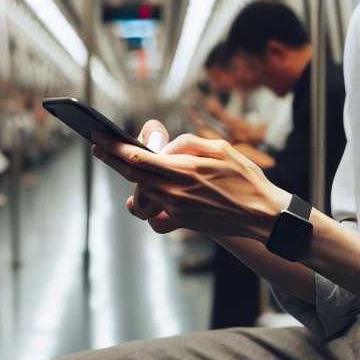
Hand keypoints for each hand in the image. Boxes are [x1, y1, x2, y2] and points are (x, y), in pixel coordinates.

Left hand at [93, 126, 288, 239]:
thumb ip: (187, 143)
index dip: (115, 148)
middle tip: (97, 146)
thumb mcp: (220, 148)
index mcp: (184, 169)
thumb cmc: (244, 178)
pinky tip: (149, 193)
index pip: (139, 157)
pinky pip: (154, 209)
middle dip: (111, 159)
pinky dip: (149, 199)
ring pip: (139, 192)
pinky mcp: (181, 221)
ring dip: (130, 179)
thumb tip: (163, 147)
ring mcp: (176, 209)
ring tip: (123, 164)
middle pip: (132, 174)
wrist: (262, 215)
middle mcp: (176, 191)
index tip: (99, 138)